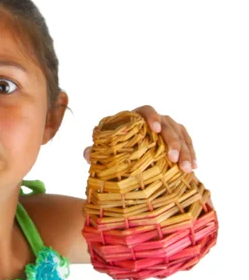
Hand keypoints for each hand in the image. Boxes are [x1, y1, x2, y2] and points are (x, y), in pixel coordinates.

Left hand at [83, 105, 197, 173]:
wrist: (125, 155)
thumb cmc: (113, 149)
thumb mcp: (104, 150)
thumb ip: (96, 151)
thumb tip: (86, 153)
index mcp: (135, 118)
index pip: (146, 110)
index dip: (151, 116)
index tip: (154, 128)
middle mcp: (154, 120)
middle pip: (168, 125)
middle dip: (173, 142)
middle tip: (173, 160)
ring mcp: (167, 128)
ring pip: (180, 134)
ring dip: (186, 151)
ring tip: (186, 169)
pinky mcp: (177, 139)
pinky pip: (187, 143)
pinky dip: (191, 154)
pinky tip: (193, 168)